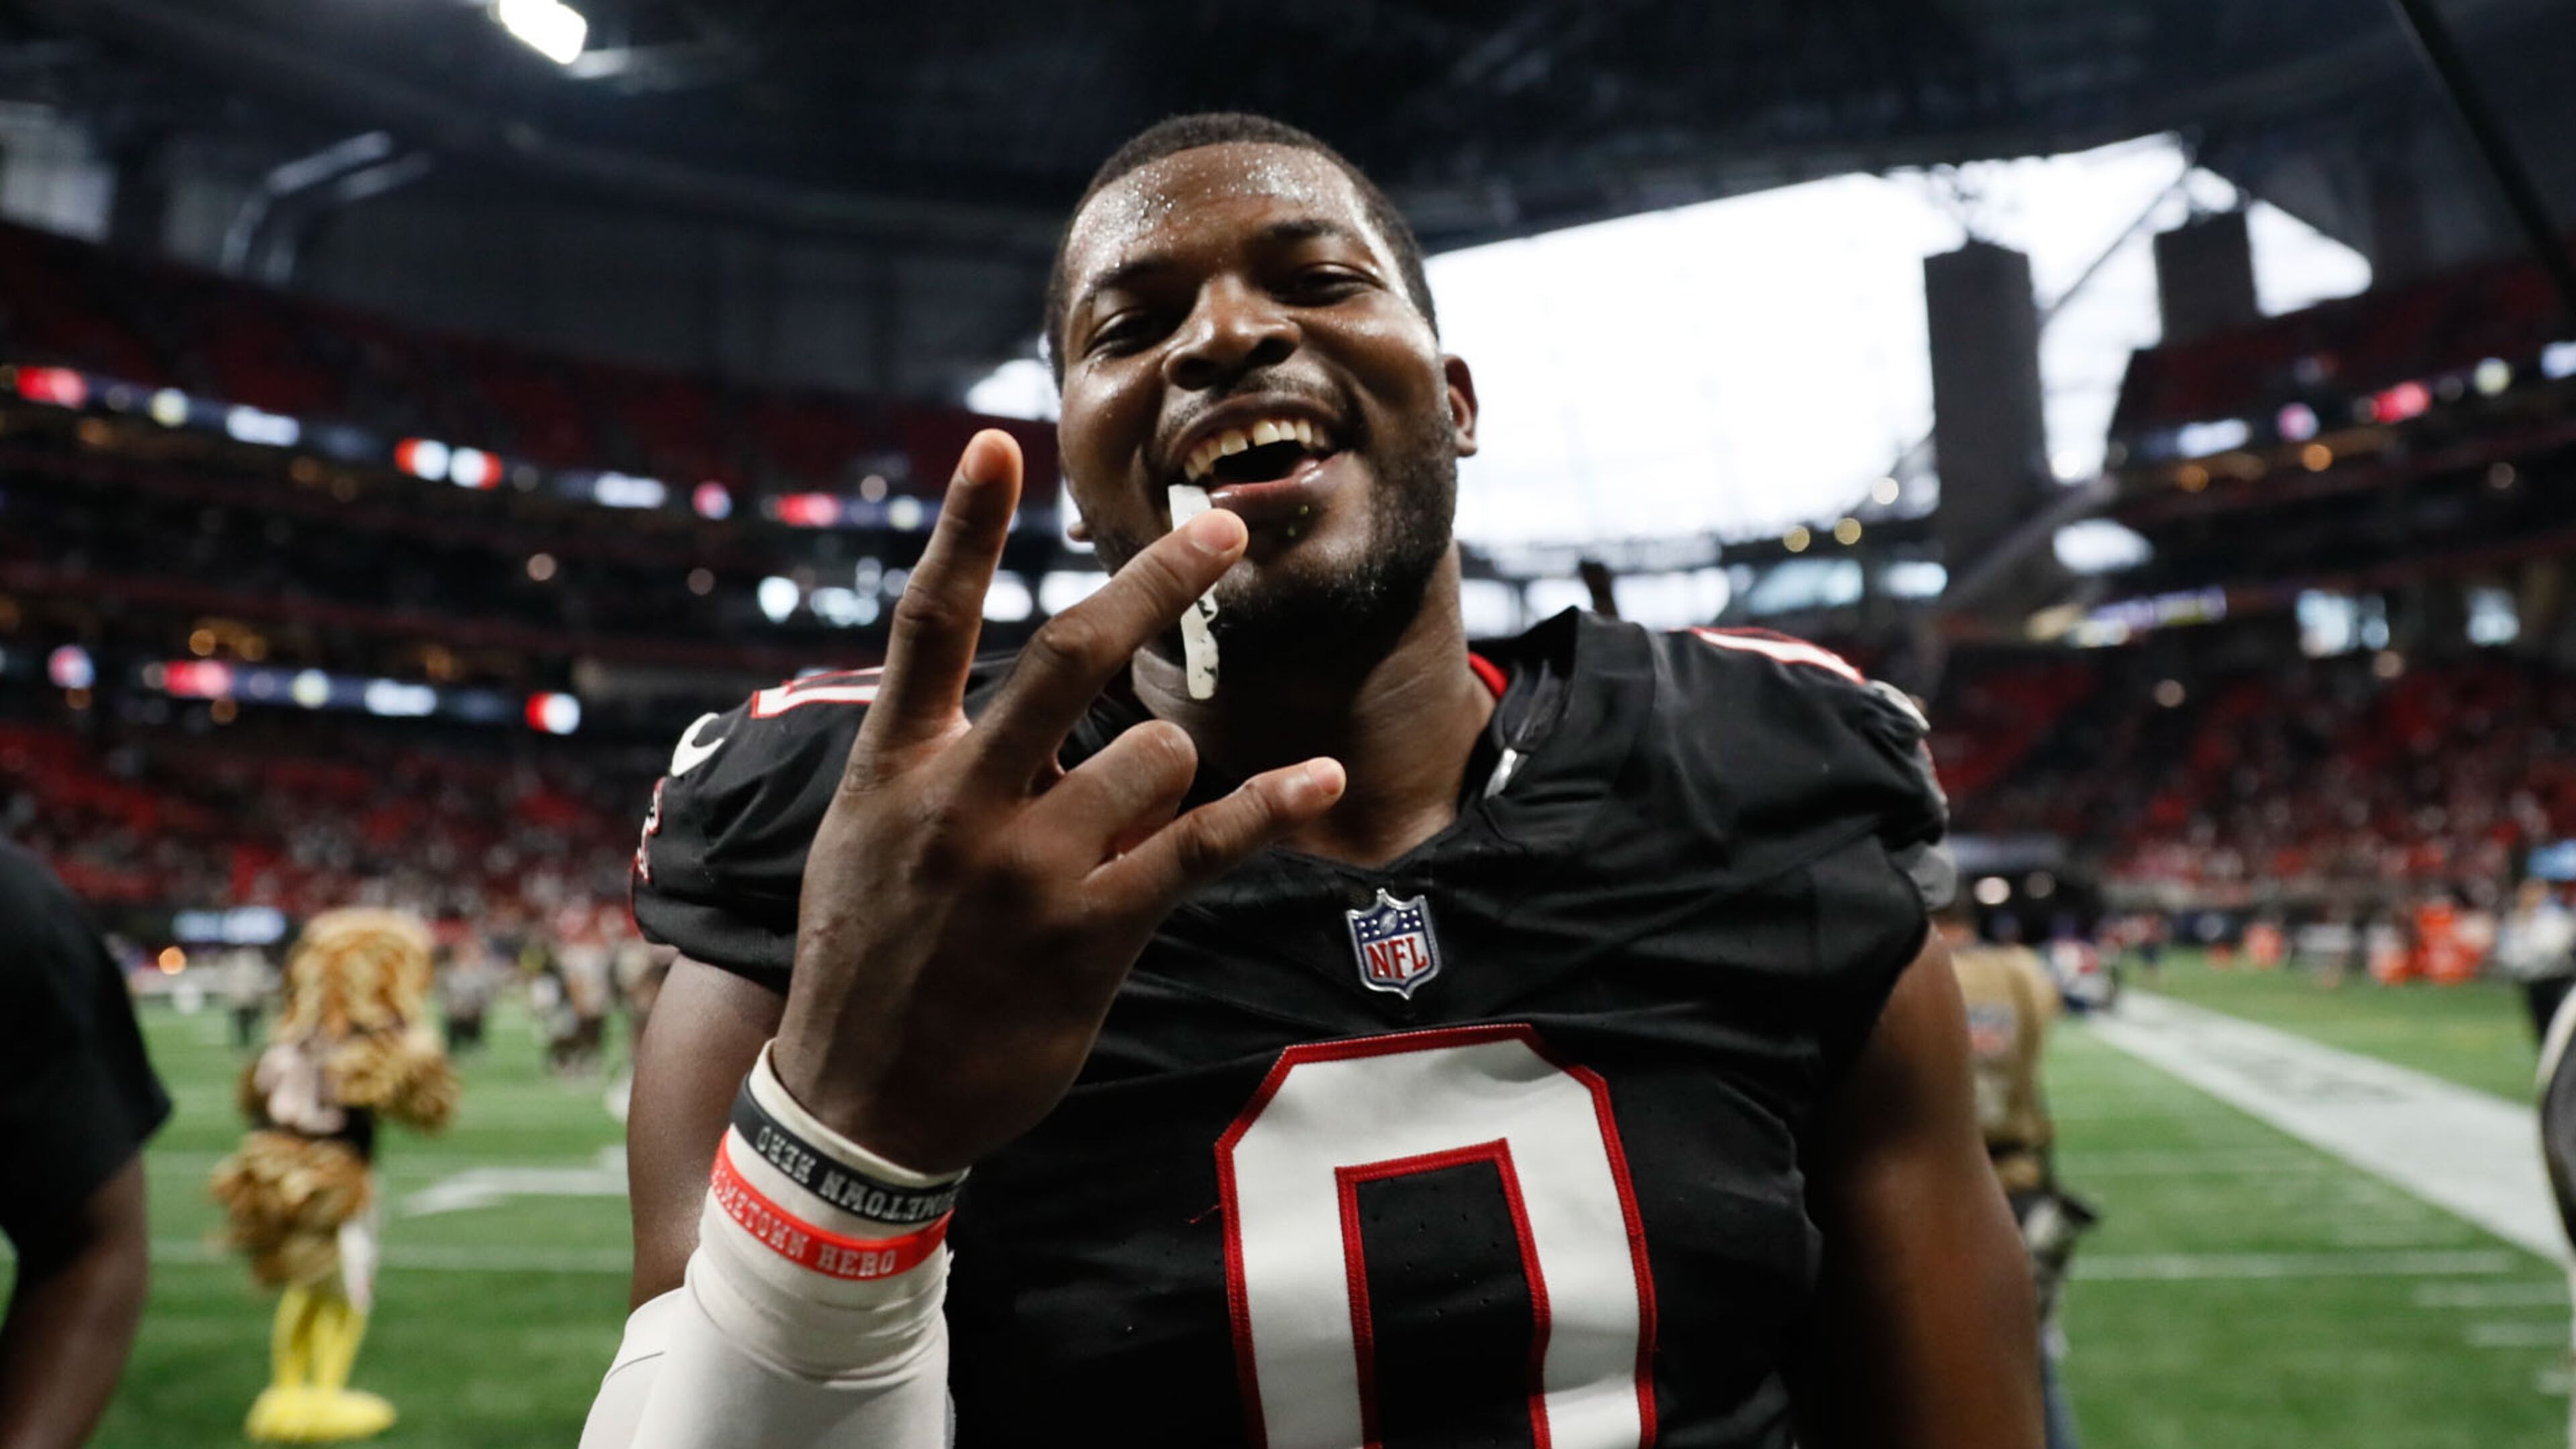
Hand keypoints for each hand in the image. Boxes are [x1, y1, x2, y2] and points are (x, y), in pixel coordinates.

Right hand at [771, 430, 1345, 1172]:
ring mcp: (1027, 870)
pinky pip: (1202, 848)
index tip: (1000, 443)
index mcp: (894, 768)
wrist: (861, 1105)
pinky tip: (1317, 777)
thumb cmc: (868, 960)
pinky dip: (1270, 806)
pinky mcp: (1091, 934)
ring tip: (1146, 809)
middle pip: (1069, 654)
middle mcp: (960, 803)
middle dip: (1155, 582)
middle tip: (1223, 528)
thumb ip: (922, 757)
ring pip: (1153, 754)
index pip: (930, 620)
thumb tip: (991, 684)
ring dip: (1176, 762)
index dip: (966, 526)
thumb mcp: (860, 841)